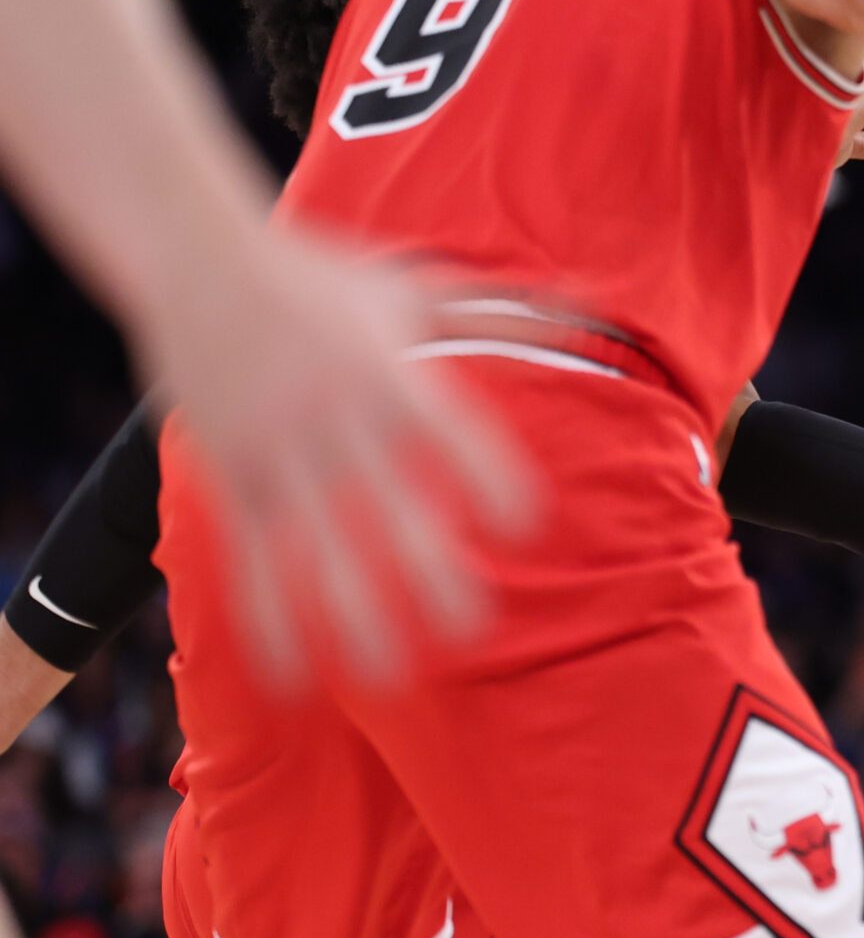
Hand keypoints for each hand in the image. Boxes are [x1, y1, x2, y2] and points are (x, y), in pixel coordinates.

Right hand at [140, 232, 534, 683]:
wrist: (196, 259)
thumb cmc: (321, 274)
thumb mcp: (417, 286)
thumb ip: (505, 309)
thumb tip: (594, 300)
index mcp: (392, 377)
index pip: (455, 439)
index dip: (490, 484)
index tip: (524, 529)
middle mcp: (337, 422)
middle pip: (389, 510)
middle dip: (429, 575)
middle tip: (474, 632)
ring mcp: (278, 455)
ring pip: (316, 552)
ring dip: (350, 617)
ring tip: (388, 678)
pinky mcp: (231, 480)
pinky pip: (249, 561)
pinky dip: (268, 621)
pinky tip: (294, 676)